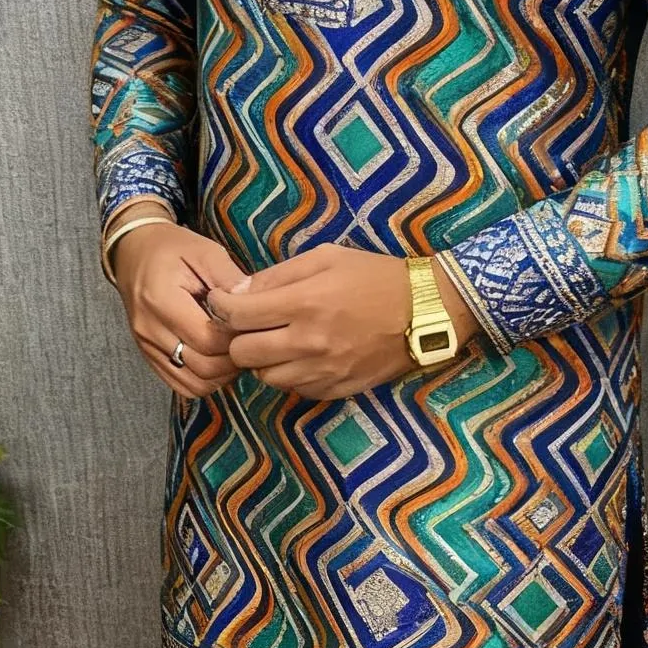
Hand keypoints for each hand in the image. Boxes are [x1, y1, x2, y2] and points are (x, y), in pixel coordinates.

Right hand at [108, 203, 247, 392]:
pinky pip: (182, 385)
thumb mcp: (205, 252)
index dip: (237, 339)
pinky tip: (218, 360)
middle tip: (249, 340)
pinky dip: (205, 380)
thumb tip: (257, 305)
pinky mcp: (149, 358)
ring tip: (235, 351)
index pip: (208, 340)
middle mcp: (150, 330)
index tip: (251, 324)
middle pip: (203, 367)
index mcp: (162, 300)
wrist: (134, 253)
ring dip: (222, 375)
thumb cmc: (172, 249)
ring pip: (194, 384)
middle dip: (234, 360)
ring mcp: (147, 348)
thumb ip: (231, 279)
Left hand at [205, 242, 477, 399]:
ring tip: (277, 341)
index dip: (219, 308)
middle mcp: (308, 343)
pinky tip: (303, 356)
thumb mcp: (326, 257)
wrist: (428, 311)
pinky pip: (294, 390)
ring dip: (263, 360)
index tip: (222, 303)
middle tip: (249, 325)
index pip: (235, 316)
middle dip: (237, 338)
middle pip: (242, 354)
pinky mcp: (336, 390)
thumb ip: (277, 275)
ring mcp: (322, 372)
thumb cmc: (376, 275)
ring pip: (265, 377)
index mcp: (303, 304)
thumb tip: (237, 292)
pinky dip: (290, 375)